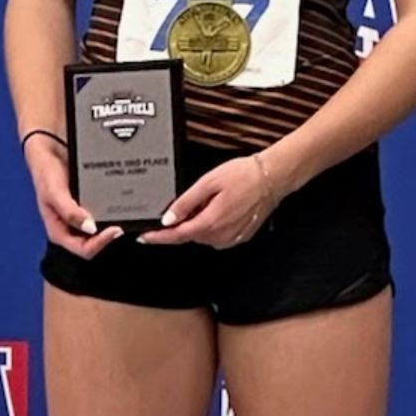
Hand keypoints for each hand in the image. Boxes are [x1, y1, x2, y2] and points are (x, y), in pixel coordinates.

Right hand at [22, 132, 121, 258]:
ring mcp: (83, 216)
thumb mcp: (53, 192)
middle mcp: (73, 227)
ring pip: (102, 229)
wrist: (51, 148)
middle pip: (95, 243)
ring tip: (127, 215)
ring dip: (114, 224)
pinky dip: (114, 211)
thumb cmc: (46, 172)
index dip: (100, 244)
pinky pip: (105, 213)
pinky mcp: (91, 204)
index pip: (84, 249)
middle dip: (110, 236)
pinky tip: (122, 204)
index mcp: (60, 231)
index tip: (116, 230)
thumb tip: (91, 229)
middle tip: (125, 223)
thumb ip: (69, 212)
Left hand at [138, 153, 283, 249]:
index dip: (157, 237)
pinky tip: (222, 205)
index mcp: (210, 223)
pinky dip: (213, 223)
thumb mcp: (208, 183)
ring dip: (200, 221)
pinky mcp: (239, 237)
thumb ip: (185, 203)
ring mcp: (231, 239)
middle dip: (184, 220)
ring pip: (203, 234)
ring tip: (214, 198)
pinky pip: (217, 234)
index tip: (144, 237)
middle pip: (190, 234)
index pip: (176, 236)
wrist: (272, 178)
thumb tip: (168, 218)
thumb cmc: (244, 176)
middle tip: (196, 197)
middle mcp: (220, 236)